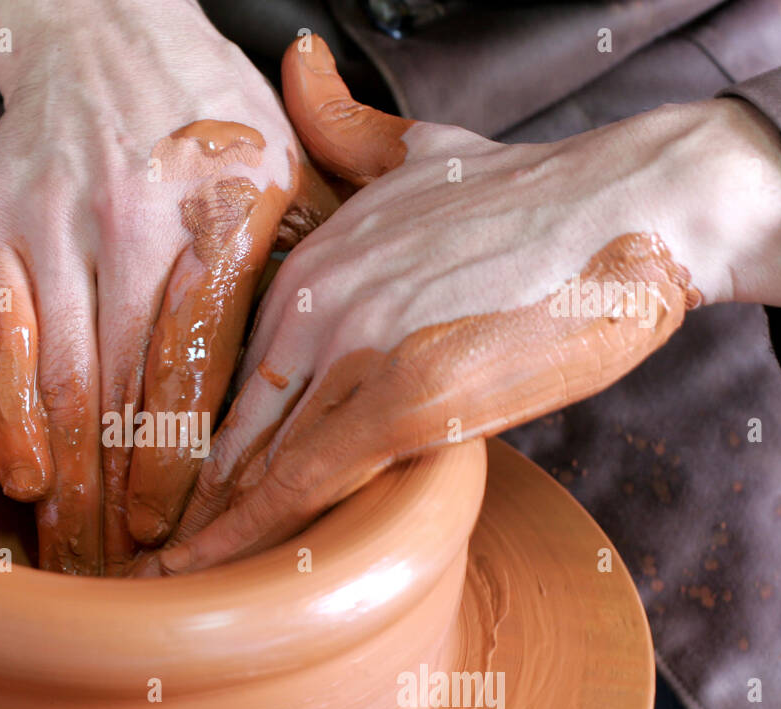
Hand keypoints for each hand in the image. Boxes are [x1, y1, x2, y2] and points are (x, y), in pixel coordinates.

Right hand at [0, 0, 336, 572]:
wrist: (98, 27)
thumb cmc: (207, 111)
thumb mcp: (288, 161)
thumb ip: (321, 256)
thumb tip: (358, 364)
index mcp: (219, 209)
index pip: (201, 364)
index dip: (188, 460)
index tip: (188, 532)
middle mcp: (132, 218)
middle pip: (127, 391)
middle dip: (125, 497)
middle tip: (133, 576)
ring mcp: (53, 225)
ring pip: (62, 380)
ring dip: (71, 481)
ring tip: (79, 557)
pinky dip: (8, 420)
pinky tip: (23, 484)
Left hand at [158, 33, 780, 573]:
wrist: (638, 205)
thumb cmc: (535, 198)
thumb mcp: (418, 152)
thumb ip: (344, 124)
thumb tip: (294, 58)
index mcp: (310, 261)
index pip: (231, 371)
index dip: (195, 435)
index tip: (165, 484)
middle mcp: (316, 302)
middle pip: (231, 420)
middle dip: (186, 490)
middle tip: (142, 542)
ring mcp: (356, 347)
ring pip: (258, 456)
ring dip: (208, 523)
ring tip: (166, 577)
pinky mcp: (407, 395)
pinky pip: (309, 475)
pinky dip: (254, 527)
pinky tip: (211, 564)